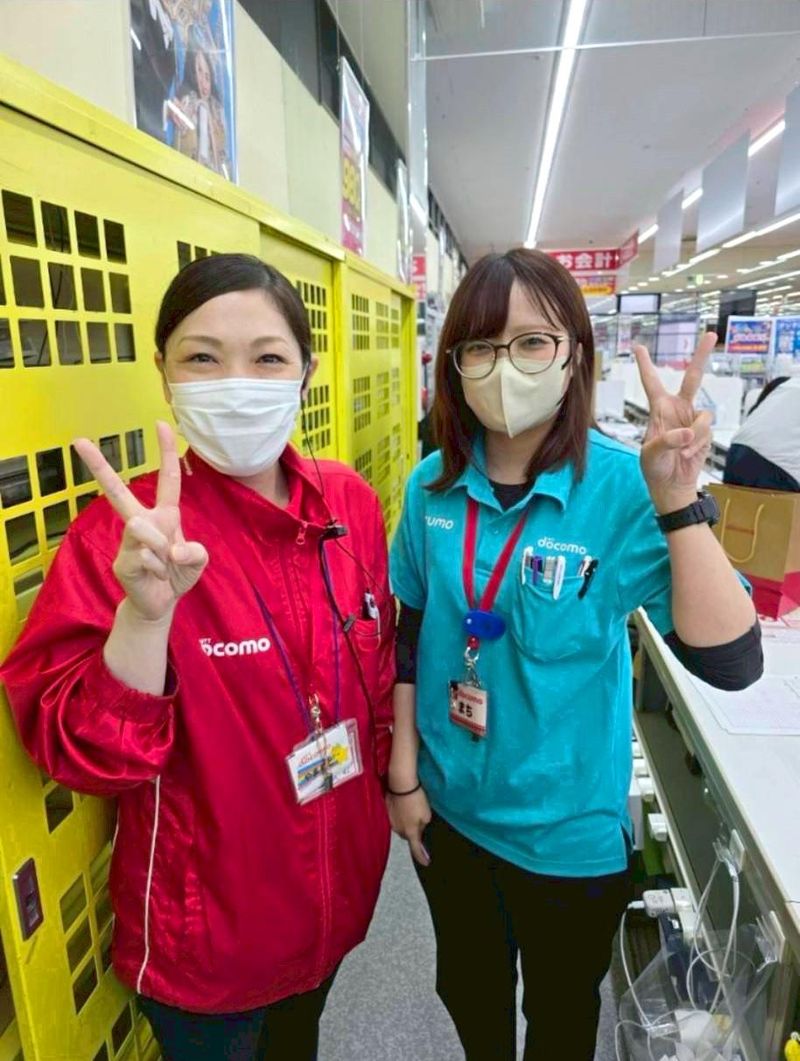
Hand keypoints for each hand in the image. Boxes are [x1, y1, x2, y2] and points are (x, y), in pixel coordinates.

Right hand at [72, 422, 207, 622]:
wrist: (161, 603)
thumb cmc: (178, 574)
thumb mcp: (197, 560)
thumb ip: (195, 552)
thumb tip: (172, 550)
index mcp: (163, 514)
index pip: (168, 480)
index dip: (167, 452)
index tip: (161, 424)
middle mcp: (141, 521)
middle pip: (117, 491)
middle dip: (98, 465)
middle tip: (78, 440)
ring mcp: (128, 540)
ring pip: (143, 528)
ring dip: (164, 551)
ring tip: (164, 567)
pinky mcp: (122, 561)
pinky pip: (146, 556)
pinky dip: (160, 570)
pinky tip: (155, 577)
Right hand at [386, 786, 431, 866]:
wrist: (401, 784)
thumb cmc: (416, 799)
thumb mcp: (427, 815)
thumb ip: (424, 826)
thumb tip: (419, 829)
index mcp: (410, 832)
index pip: (416, 850)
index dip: (421, 857)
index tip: (426, 863)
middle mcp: (399, 830)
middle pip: (408, 837)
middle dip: (414, 833)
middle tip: (420, 823)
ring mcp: (391, 821)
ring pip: (401, 827)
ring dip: (406, 823)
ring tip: (412, 810)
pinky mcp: (386, 812)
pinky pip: (395, 818)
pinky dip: (400, 815)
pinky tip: (404, 806)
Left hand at [633, 332, 716, 513]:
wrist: (672, 485)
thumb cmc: (655, 468)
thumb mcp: (650, 454)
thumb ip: (666, 441)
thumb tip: (686, 431)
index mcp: (658, 408)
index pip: (651, 381)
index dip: (645, 364)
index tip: (638, 346)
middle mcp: (677, 408)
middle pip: (692, 377)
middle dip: (702, 355)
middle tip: (711, 333)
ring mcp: (693, 419)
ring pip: (703, 415)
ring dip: (694, 435)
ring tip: (681, 451)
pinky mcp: (705, 431)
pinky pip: (706, 430)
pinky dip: (698, 443)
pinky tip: (688, 453)